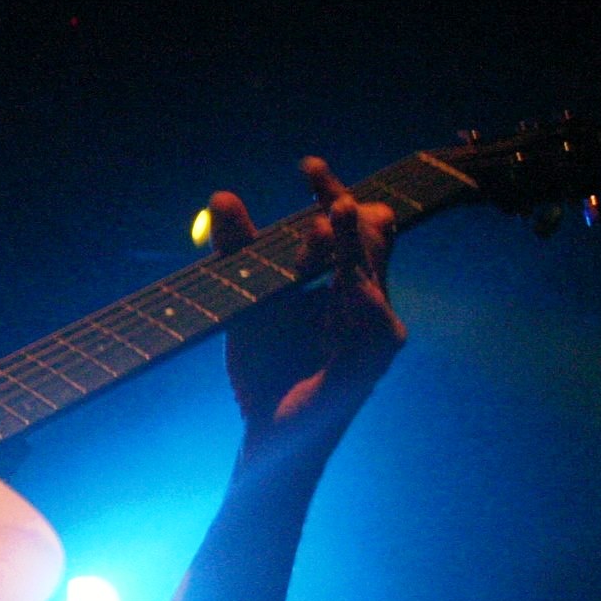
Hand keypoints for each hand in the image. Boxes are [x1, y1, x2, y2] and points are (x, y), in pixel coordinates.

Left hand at [212, 157, 406, 464]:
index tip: (308, 165)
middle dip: (345, 207)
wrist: (267, 434)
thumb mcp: (245, 300)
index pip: (350, 224)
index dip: (332, 191)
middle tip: (319, 183)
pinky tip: (346, 280)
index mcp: (344, 283)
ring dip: (349, 241)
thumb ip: (239, 251)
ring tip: (331, 215)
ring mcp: (376, 329)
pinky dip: (358, 293)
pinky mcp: (373, 359)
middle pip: (372, 233)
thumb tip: (225, 195)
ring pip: (371, 267)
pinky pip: (373, 318)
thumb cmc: (265, 368)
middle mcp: (368, 299)